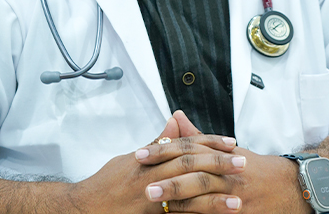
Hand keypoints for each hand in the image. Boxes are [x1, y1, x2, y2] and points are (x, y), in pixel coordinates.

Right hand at [73, 115, 238, 213]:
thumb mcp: (131, 159)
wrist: (85, 209)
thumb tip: (175, 122)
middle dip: (219, 165)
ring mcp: (152, 204)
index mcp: (149, 160)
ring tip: (238, 201)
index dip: (209, 143)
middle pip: (191, 167)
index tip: (231, 143)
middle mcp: (152, 179)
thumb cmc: (107, 184)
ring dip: (215, 200)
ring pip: (188, 199)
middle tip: (243, 164)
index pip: (185, 146)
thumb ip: (157, 143)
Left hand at [140, 144, 310, 213]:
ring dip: (180, 205)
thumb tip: (175, 117)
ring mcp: (236, 198)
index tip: (139, 155)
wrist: (292, 188)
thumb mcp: (228, 149)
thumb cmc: (255, 168)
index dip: (162, 152)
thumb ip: (198, 137)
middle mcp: (229, 175)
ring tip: (157, 207)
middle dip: (170, 183)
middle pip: (196, 177)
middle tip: (144, 187)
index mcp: (221, 155)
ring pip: (205, 202)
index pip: (188, 150)